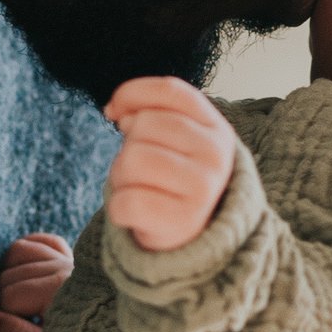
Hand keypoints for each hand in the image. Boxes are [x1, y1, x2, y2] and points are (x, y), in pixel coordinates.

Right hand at [0, 231, 75, 331]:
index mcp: (56, 292)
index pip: (10, 297)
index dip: (9, 317)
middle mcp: (62, 269)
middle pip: (10, 274)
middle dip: (8, 298)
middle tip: (25, 319)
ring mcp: (67, 259)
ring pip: (20, 250)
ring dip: (12, 271)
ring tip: (21, 298)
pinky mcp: (72, 257)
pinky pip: (44, 240)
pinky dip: (30, 249)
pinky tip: (26, 269)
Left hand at [103, 75, 237, 251]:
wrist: (196, 239)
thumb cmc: (176, 181)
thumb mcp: (176, 141)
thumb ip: (153, 115)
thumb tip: (119, 112)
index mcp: (216, 129)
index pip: (170, 91)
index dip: (133, 93)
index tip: (114, 111)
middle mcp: (215, 156)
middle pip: (144, 125)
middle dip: (127, 144)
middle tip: (140, 169)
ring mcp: (202, 189)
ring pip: (131, 160)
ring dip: (121, 176)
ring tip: (139, 189)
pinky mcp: (181, 221)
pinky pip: (125, 201)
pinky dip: (119, 207)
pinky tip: (136, 213)